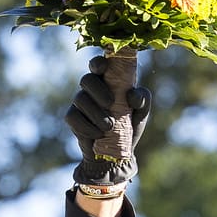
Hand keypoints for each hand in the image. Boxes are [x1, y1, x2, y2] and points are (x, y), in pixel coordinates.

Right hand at [65, 54, 150, 187]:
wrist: (116, 153)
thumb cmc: (129, 126)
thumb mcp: (141, 113)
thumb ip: (142, 100)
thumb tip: (132, 95)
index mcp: (108, 81)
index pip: (98, 64)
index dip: (98, 63)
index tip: (102, 68)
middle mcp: (91, 89)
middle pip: (86, 79)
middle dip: (98, 90)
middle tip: (111, 103)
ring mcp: (80, 103)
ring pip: (81, 99)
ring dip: (96, 113)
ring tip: (110, 126)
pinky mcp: (73, 118)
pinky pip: (74, 117)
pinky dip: (87, 127)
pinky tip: (98, 134)